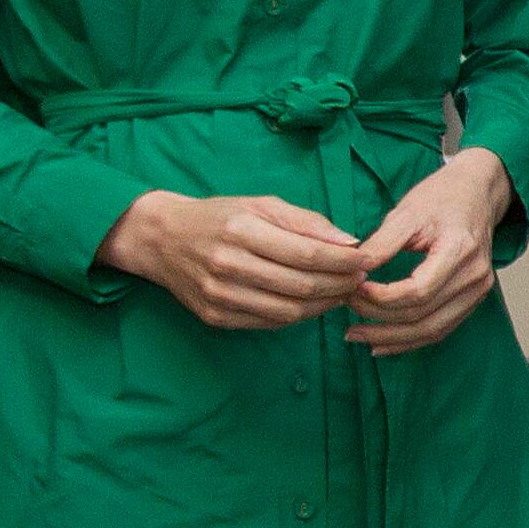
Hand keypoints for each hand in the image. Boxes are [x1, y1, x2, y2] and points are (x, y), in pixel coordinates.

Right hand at [99, 188, 371, 329]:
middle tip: (361, 280)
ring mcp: (219, 295)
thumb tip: (349, 242)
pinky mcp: (215, 316)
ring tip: (342, 293)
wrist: (160, 238)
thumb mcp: (260, 204)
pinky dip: (298, 316)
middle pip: (302, 286)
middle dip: (341, 285)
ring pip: (289, 311)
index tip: (368, 260)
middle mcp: (228, 264)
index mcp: (242, 230)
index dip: (345, 262)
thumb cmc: (219, 217)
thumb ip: (306, 222)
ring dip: (324, 305)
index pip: (308, 255)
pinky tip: (312, 304)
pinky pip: (269, 323)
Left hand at [347, 148, 516, 352]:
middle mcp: (475, 276)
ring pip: (432, 330)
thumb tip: (353, 270)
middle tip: (347, 309)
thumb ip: (381, 244)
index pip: (419, 290)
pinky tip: (384, 342)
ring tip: (358, 335)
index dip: (382, 297)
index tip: (353, 288)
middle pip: (424, 315)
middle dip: (380, 319)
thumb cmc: (442, 198)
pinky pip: (442, 329)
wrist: (477, 193)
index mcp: (459, 250)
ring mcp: (478, 291)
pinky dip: (411, 340)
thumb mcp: (406, 212)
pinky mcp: (473, 299)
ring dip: (393, 338)